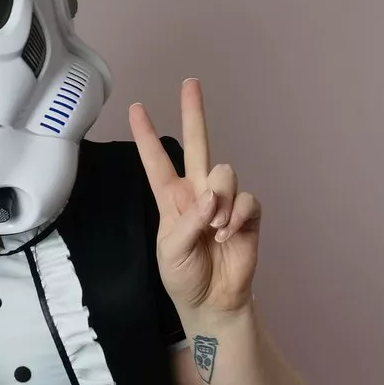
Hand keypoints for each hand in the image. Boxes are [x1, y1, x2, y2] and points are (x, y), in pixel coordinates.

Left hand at [129, 78, 260, 313]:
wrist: (212, 301)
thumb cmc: (184, 276)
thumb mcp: (170, 252)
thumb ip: (186, 223)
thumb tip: (209, 198)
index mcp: (171, 199)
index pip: (156, 162)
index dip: (146, 136)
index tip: (136, 108)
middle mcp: (197, 193)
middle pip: (197, 144)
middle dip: (194, 113)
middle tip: (190, 83)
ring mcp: (224, 201)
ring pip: (225, 172)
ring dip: (219, 199)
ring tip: (214, 229)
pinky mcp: (246, 214)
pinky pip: (246, 199)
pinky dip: (236, 216)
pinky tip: (228, 234)